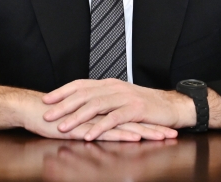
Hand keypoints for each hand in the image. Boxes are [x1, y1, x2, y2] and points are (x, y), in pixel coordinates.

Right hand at [0, 85, 176, 140]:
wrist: (33, 109)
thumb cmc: (53, 116)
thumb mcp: (77, 120)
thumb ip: (91, 122)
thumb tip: (104, 127)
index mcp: (102, 109)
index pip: (129, 115)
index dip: (146, 120)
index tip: (164, 126)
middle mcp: (101, 111)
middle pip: (132, 119)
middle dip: (153, 126)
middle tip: (172, 132)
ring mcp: (94, 118)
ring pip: (125, 125)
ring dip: (145, 132)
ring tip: (163, 137)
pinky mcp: (85, 126)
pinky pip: (107, 131)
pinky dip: (122, 134)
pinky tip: (135, 138)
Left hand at [42, 79, 220, 139]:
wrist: (173, 106)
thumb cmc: (146, 106)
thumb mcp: (121, 99)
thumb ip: (104, 100)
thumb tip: (83, 106)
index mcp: (109, 84)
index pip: (81, 84)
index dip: (63, 91)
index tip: (47, 100)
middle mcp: (115, 88)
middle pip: (84, 94)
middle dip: (64, 105)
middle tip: (47, 115)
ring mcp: (125, 98)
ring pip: (96, 106)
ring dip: (77, 117)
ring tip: (63, 127)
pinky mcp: (135, 110)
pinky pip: (114, 119)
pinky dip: (100, 127)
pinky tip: (90, 136)